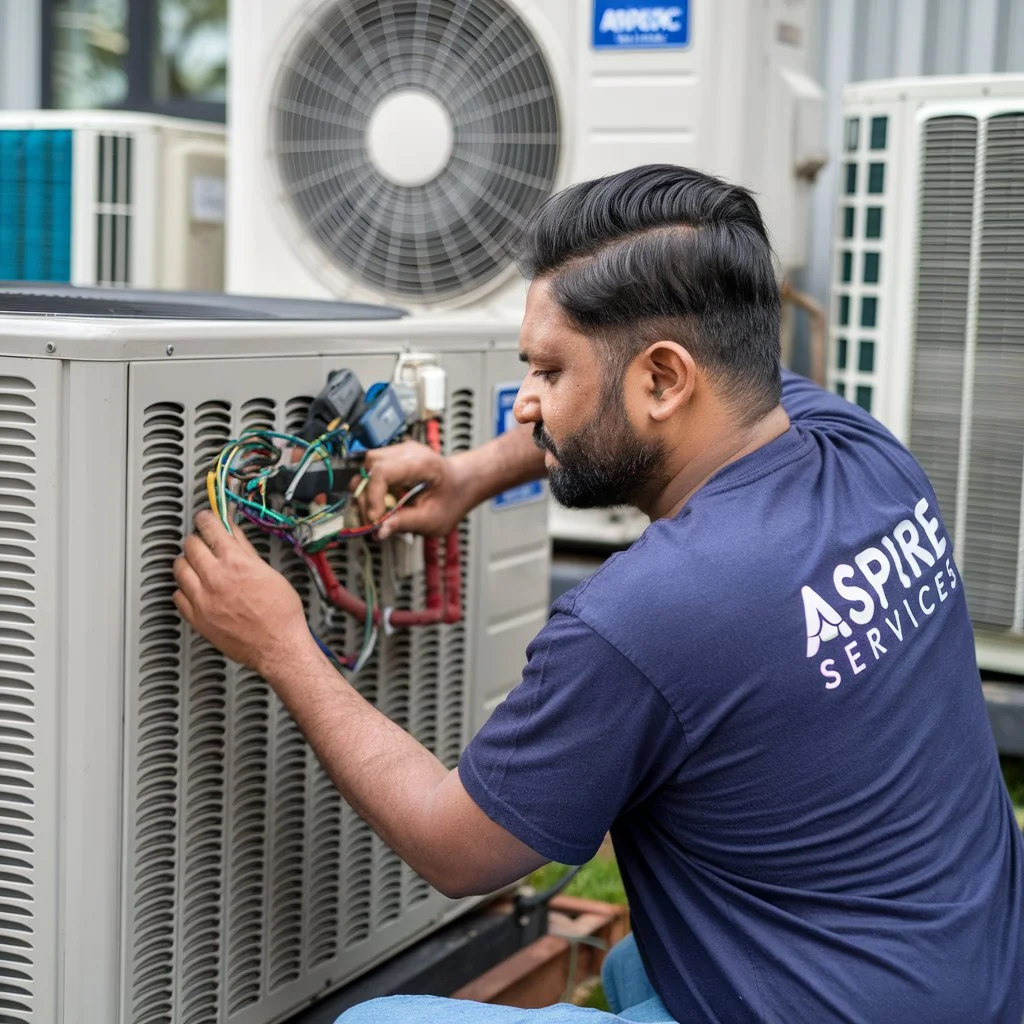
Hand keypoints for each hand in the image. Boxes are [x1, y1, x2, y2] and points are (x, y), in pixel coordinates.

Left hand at [173, 510, 313, 675]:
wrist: (278, 646)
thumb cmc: (281, 615)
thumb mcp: (270, 573)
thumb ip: (245, 550)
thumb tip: (234, 533)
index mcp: (236, 563)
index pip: (210, 528)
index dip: (206, 518)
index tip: (205, 518)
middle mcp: (215, 578)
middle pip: (190, 545)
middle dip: (198, 540)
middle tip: (204, 543)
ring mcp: (202, 599)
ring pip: (178, 568)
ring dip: (187, 562)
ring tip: (198, 565)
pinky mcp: (196, 618)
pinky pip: (177, 595)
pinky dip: (184, 589)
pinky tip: (196, 589)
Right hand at [359, 441, 472, 538]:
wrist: (463, 483)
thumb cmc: (452, 498)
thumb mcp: (433, 519)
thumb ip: (405, 523)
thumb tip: (379, 531)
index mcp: (422, 463)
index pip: (383, 472)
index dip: (373, 497)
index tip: (375, 519)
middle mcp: (408, 452)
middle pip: (370, 466)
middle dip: (366, 497)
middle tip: (373, 521)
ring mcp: (399, 452)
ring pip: (366, 467)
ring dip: (366, 492)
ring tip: (377, 513)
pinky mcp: (393, 459)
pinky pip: (371, 471)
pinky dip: (371, 489)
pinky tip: (382, 504)